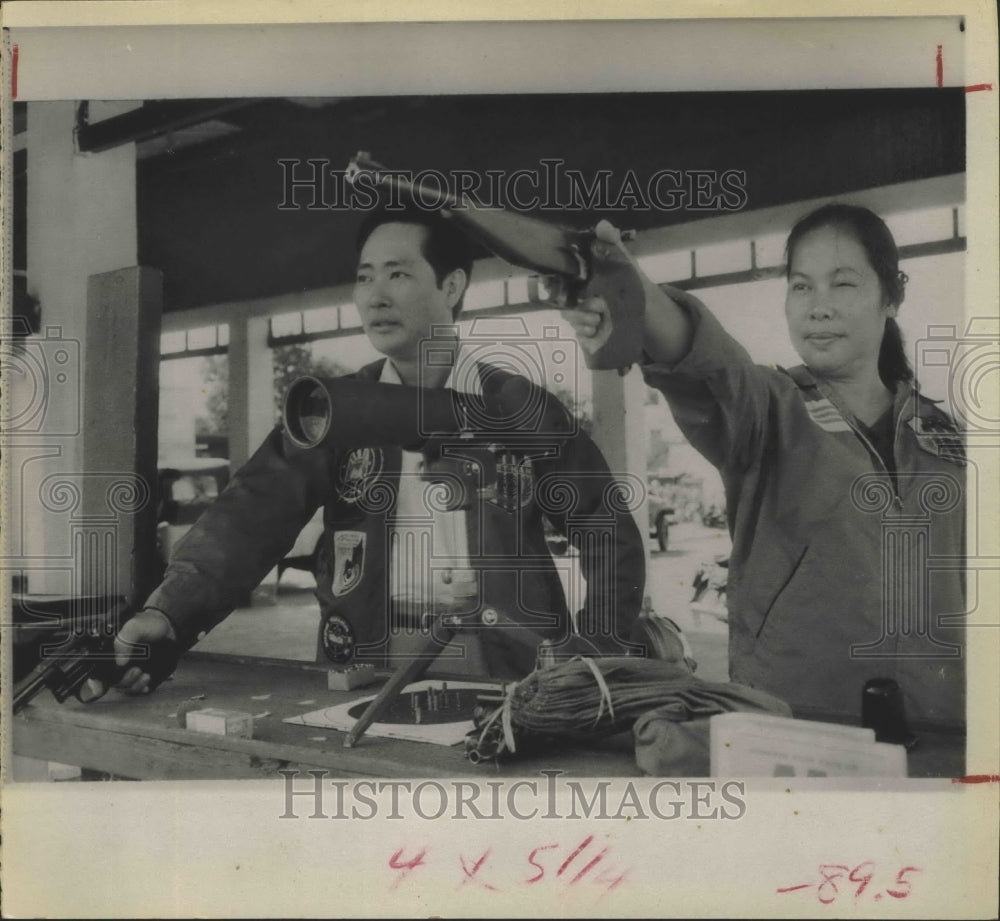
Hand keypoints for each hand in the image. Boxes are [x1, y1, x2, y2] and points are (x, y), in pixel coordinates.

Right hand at [79, 609, 178, 700]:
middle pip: (111, 682)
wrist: (169, 627)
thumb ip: (124, 640)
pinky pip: (137, 688)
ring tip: (145, 675)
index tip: (100, 689)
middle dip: (123, 681)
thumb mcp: (134, 626)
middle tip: (136, 670)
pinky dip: (141, 687)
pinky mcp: (141, 675)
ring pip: (124, 687)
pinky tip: (147, 679)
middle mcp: (117, 663)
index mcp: (109, 652)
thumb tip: (120, 663)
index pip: (96, 671)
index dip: (95, 682)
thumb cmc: (148, 624)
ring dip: (133, 684)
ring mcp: (129, 670)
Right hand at [556, 221, 625, 357]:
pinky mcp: (588, 332)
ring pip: (570, 318)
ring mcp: (583, 316)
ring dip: (582, 320)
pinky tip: (596, 331)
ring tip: (599, 321)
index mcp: (584, 279)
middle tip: (596, 309)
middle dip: (576, 308)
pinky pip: (578, 334)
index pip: (560, 279)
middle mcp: (579, 297)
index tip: (549, 284)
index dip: (551, 282)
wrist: (649, 312)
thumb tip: (602, 223)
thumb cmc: (633, 285)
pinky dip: (586, 334)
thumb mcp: (623, 262)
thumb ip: (612, 244)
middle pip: (563, 302)